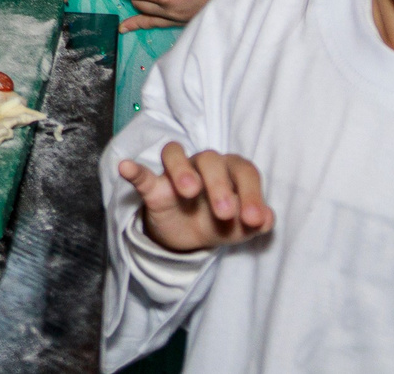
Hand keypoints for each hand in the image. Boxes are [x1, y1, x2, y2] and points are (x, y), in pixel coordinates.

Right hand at [117, 142, 273, 252]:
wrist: (189, 238)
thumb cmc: (221, 222)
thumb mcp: (242, 228)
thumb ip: (256, 222)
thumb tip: (267, 218)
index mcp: (231, 171)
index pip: (244, 171)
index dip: (252, 193)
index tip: (253, 220)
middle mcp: (204, 165)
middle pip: (212, 160)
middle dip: (220, 186)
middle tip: (225, 213)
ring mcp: (176, 173)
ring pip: (177, 155)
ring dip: (183, 170)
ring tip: (189, 192)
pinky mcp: (154, 187)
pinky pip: (143, 173)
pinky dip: (135, 169)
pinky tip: (126, 167)